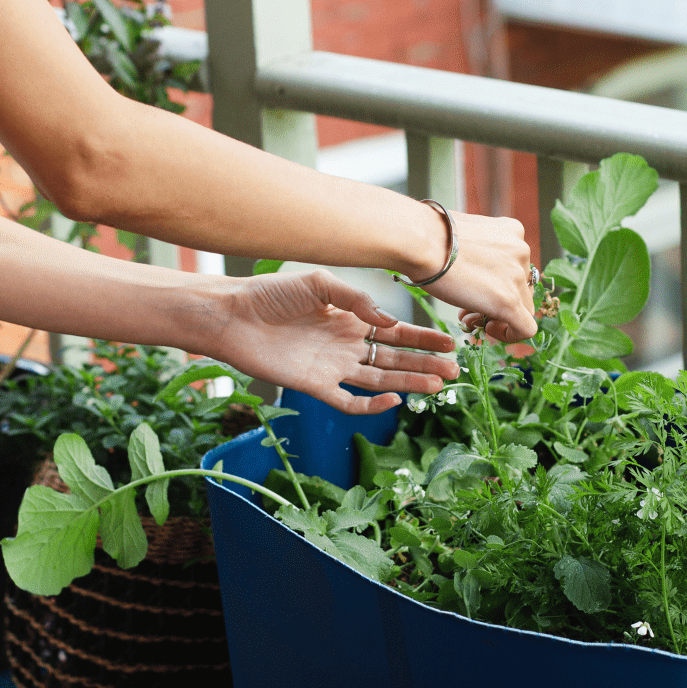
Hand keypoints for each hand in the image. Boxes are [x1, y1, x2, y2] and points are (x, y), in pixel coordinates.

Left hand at [207, 270, 458, 415]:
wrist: (232, 316)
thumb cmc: (270, 294)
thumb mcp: (318, 282)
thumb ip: (355, 299)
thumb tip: (388, 320)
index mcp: (350, 318)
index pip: (395, 332)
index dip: (423, 339)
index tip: (449, 343)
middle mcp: (346, 344)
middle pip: (394, 359)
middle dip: (424, 364)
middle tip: (454, 371)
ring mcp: (332, 367)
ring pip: (379, 379)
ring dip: (408, 382)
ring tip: (437, 386)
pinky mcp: (314, 386)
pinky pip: (348, 401)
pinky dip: (371, 404)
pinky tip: (393, 400)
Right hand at [417, 212, 537, 341]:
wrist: (420, 241)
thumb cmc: (428, 237)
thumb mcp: (463, 237)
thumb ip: (477, 252)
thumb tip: (472, 274)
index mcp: (512, 231)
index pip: (516, 266)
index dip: (498, 283)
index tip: (476, 289)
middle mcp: (521, 251)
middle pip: (521, 288)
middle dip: (495, 301)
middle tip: (468, 308)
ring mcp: (517, 276)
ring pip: (523, 308)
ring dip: (497, 317)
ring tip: (468, 318)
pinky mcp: (509, 301)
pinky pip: (526, 329)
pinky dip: (511, 335)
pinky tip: (488, 331)